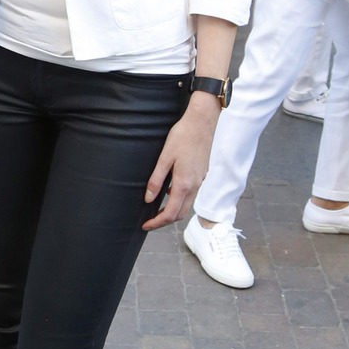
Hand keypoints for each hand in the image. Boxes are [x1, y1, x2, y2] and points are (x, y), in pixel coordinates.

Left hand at [142, 97, 220, 230]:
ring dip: (173, 212)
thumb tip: (148, 199)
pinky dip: (180, 201)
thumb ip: (156, 180)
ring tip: (157, 211)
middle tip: (149, 221)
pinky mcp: (202, 175)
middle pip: (180, 214)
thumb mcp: (165, 157)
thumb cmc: (182, 136)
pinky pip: (191, 195)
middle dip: (165, 221)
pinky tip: (169, 194)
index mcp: (184, 183)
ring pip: (187, 206)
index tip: (145, 226)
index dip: (157, 223)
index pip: (170, 213)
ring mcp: (200, 181)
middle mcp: (195, 186)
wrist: (202, 123)